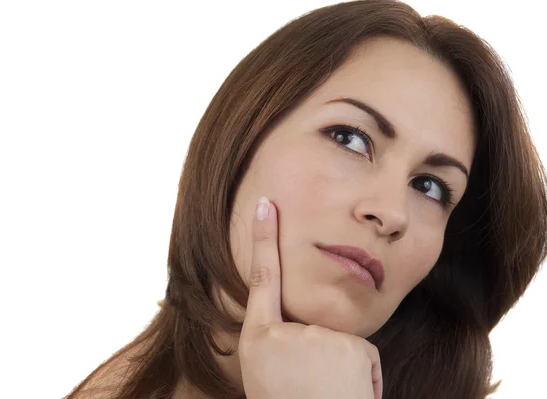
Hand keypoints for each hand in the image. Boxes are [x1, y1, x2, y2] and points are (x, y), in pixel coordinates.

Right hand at [238, 197, 382, 398]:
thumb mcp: (269, 375)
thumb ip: (280, 341)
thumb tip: (300, 326)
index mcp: (258, 341)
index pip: (260, 278)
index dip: (262, 239)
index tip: (266, 204)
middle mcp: (283, 335)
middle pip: (311, 322)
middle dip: (320, 354)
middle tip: (310, 391)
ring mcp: (316, 338)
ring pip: (338, 341)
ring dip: (341, 369)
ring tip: (327, 397)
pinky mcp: (350, 347)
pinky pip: (361, 354)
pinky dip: (361, 377)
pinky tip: (348, 396)